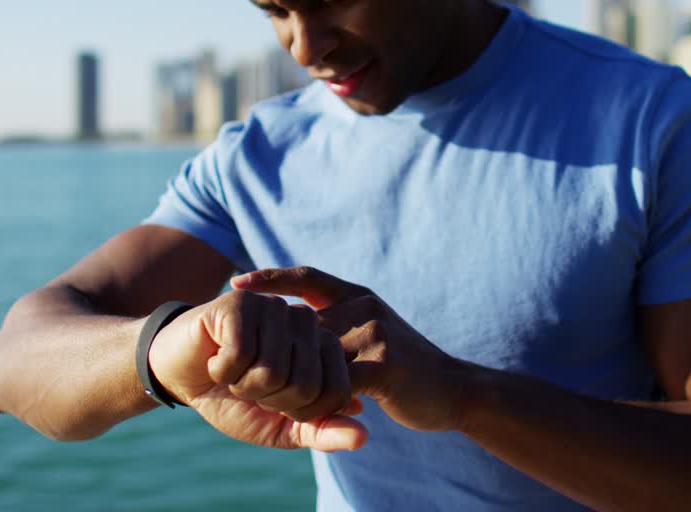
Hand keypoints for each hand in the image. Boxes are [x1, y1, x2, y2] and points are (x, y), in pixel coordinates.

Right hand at [146, 289, 366, 451]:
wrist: (181, 375)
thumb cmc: (233, 399)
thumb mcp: (281, 427)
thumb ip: (321, 432)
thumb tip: (363, 437)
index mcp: (323, 347)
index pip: (336, 392)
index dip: (299, 411)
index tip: (275, 401)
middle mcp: (305, 322)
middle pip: (306, 383)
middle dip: (269, 400)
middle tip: (247, 385)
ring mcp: (275, 308)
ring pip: (273, 369)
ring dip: (241, 384)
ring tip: (231, 369)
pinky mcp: (242, 303)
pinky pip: (242, 353)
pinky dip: (222, 368)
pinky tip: (215, 356)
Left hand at [233, 267, 467, 432]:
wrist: (453, 389)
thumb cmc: (405, 367)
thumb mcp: (371, 333)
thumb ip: (339, 324)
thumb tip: (294, 322)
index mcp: (357, 294)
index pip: (307, 276)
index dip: (271, 278)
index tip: (237, 282)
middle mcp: (364, 306)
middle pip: (302, 324)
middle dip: (274, 349)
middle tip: (246, 372)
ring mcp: (375, 332)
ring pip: (314, 356)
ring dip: (292, 381)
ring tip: (272, 401)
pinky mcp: (383, 364)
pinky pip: (335, 383)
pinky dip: (318, 401)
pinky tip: (311, 415)